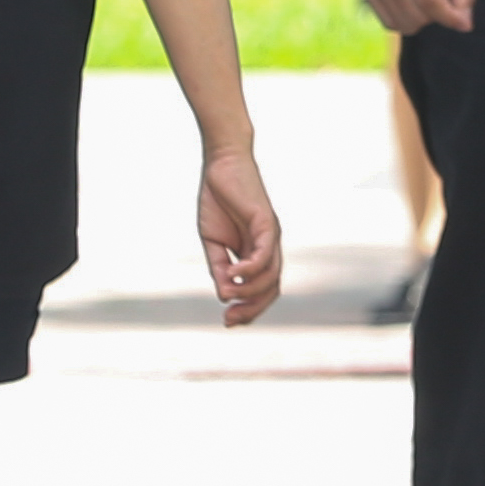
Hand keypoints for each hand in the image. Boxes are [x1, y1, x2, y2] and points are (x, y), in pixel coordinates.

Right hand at [192, 134, 283, 326]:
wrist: (222, 165)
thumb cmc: (218, 200)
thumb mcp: (213, 242)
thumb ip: (219, 267)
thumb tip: (224, 295)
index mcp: (256, 253)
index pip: (261, 290)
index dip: (248, 310)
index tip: (226, 321)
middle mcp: (268, 248)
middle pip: (271, 290)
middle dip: (252, 310)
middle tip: (229, 320)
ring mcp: (271, 236)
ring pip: (270, 276)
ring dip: (249, 291)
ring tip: (227, 294)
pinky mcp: (267, 223)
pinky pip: (264, 254)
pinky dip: (250, 269)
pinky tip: (233, 274)